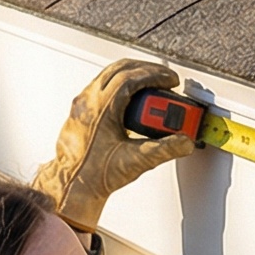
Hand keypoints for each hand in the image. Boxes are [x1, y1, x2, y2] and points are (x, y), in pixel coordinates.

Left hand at [32, 59, 197, 230]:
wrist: (71, 185)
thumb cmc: (94, 174)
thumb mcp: (136, 161)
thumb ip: (164, 149)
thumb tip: (183, 141)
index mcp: (101, 109)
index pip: (131, 78)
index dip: (155, 75)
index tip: (170, 80)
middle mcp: (89, 101)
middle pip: (120, 69)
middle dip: (146, 69)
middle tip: (164, 78)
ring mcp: (82, 104)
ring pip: (108, 75)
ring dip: (132, 75)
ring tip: (151, 86)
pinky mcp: (80, 111)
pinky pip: (102, 86)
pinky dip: (120, 85)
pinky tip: (132, 99)